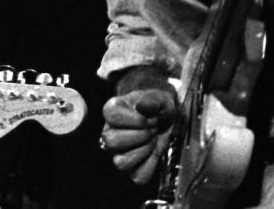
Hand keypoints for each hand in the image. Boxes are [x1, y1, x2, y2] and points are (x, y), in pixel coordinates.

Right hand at [100, 70, 177, 185]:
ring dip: (143, 152)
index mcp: (112, 111)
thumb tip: (141, 107)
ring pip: (120, 163)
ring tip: (153, 141)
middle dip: (140, 136)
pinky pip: (138, 176)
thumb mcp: (158, 98)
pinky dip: (151, 166)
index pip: (112, 117)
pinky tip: (156, 154)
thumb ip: (151, 100)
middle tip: (153, 130)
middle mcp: (109, 132)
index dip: (136, 120)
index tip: (150, 118)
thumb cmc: (157, 106)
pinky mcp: (131, 167)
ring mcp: (117, 152)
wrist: (164, 117)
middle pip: (112, 142)